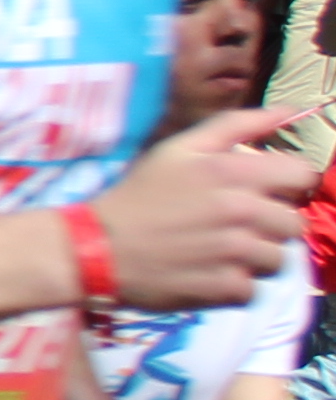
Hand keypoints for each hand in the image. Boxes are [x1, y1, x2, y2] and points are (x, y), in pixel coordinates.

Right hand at [96, 108, 316, 307]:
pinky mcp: (225, 289)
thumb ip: (238, 124)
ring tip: (222, 253)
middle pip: (294, 224)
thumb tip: (291, 109)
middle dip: (270, 225)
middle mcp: (241, 212)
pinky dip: (234, 286)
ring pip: (280, 260)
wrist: (96, 248)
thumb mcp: (180, 148)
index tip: (266, 193)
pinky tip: (208, 275)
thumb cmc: (140, 193)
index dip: (287, 185)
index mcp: (233, 172)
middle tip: (235, 226)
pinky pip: (255, 290)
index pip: (302, 177)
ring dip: (256, 259)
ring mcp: (235, 254)